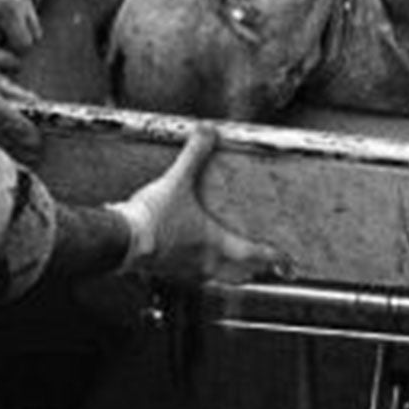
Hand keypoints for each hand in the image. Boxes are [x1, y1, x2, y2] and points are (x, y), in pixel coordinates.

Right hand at [117, 126, 291, 284]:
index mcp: (215, 244)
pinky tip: (195, 256)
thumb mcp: (177, 180)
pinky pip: (194, 274)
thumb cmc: (152, 219)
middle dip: (255, 271)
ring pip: (217, 277)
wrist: (121, 240)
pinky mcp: (168, 271)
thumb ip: (194, 155)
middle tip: (265, 267)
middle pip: (239, 274)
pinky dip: (203, 268)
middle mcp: (205, 263)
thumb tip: (206, 131)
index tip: (287, 262)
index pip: (254, 255)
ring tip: (233, 262)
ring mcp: (186, 270)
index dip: (274, 258)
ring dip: (230, 271)